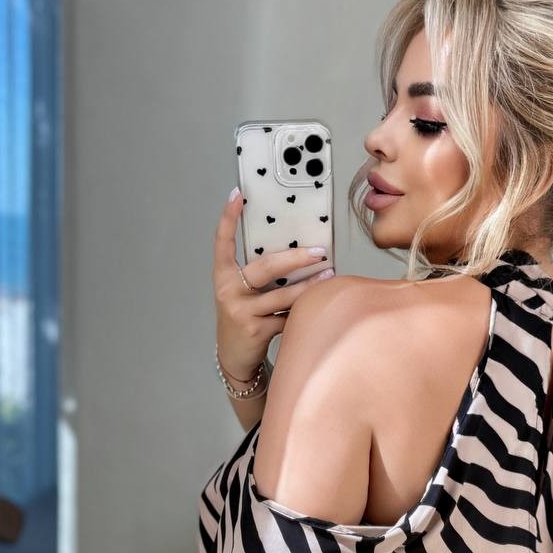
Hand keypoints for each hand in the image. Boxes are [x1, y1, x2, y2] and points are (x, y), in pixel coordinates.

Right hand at [213, 188, 334, 380]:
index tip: (238, 194)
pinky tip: (317, 309)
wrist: (234, 358)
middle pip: (266, 267)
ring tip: (330, 275)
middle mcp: (229, 292)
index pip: (222, 242)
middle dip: (296, 258)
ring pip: (284, 295)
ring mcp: (241, 312)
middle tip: (320, 252)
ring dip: (311, 286)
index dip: (228, 217)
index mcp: (223, 277)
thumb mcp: (244, 293)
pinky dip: (304, 313)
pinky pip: (288, 318)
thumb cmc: (244, 318)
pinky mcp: (256, 331)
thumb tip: (298, 252)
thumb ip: (261, 276)